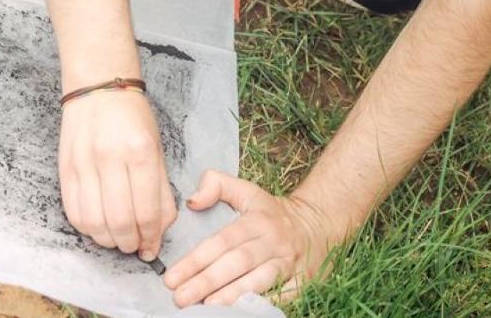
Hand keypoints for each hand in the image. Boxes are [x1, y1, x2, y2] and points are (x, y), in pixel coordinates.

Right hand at [58, 90, 176, 258]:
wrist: (97, 87)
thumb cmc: (133, 117)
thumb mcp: (156, 149)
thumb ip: (161, 191)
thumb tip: (159, 230)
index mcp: (140, 152)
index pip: (147, 211)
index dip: (152, 237)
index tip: (153, 247)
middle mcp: (110, 158)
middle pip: (120, 221)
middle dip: (131, 244)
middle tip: (135, 246)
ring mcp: (84, 164)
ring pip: (94, 222)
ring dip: (108, 240)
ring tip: (117, 239)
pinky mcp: (65, 168)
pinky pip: (73, 211)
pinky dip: (87, 228)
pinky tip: (99, 226)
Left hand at [162, 170, 336, 307]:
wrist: (318, 225)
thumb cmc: (271, 213)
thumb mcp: (247, 191)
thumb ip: (217, 185)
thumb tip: (193, 201)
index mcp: (256, 221)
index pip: (221, 242)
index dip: (196, 260)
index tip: (172, 277)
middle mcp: (273, 242)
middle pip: (237, 263)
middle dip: (207, 281)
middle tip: (180, 297)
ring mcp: (288, 264)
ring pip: (259, 281)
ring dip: (232, 296)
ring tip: (205, 307)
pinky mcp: (301, 282)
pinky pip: (280, 296)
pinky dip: (261, 304)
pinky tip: (238, 311)